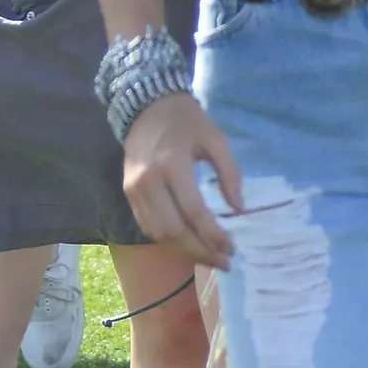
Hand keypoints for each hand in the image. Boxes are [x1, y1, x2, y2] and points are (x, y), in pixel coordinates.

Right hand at [122, 92, 242, 268]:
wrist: (146, 105)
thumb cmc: (187, 120)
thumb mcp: (216, 139)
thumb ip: (230, 174)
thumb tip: (240, 210)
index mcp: (172, 165)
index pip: (194, 212)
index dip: (214, 235)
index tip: (233, 248)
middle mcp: (148, 182)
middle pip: (174, 230)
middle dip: (201, 251)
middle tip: (224, 262)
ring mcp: (134, 190)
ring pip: (159, 234)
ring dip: (185, 251)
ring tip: (209, 258)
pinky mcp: (128, 194)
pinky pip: (147, 226)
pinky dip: (168, 241)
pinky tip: (188, 245)